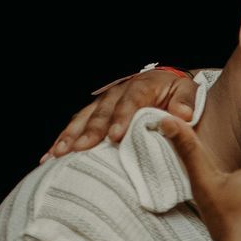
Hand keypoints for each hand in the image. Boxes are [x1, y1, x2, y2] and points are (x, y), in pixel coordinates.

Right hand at [45, 68, 199, 161]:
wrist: (168, 84)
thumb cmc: (178, 93)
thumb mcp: (189, 93)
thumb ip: (186, 103)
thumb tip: (182, 114)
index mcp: (142, 86)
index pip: (131, 101)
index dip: (121, 117)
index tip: (116, 136)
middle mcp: (118, 92)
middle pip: (102, 111)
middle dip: (90, 131)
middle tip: (80, 148)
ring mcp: (104, 102)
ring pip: (84, 118)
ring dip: (70, 136)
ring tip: (58, 153)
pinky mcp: (96, 112)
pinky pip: (77, 125)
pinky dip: (64, 140)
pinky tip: (51, 156)